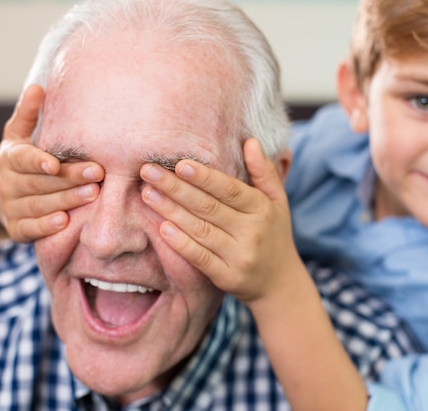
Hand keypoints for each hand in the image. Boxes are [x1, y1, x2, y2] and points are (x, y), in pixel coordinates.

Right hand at [0, 84, 103, 241]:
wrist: (10, 196)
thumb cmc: (26, 159)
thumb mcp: (22, 135)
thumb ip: (29, 114)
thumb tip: (38, 87)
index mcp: (11, 158)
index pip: (24, 159)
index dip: (38, 162)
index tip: (55, 163)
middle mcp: (8, 184)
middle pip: (40, 183)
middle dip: (69, 179)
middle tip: (97, 174)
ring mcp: (11, 208)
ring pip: (39, 205)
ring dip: (66, 201)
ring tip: (92, 195)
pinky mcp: (16, 229)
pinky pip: (31, 229)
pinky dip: (47, 227)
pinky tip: (66, 222)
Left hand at [140, 138, 304, 304]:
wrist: (280, 285)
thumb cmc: (273, 235)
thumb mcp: (277, 202)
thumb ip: (264, 172)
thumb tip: (251, 142)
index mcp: (262, 209)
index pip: (230, 190)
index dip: (205, 177)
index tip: (179, 164)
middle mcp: (252, 232)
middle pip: (209, 207)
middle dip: (176, 188)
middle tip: (149, 172)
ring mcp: (240, 256)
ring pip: (200, 230)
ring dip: (171, 211)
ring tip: (147, 194)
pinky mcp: (227, 278)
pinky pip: (200, 258)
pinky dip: (180, 243)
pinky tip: (162, 228)